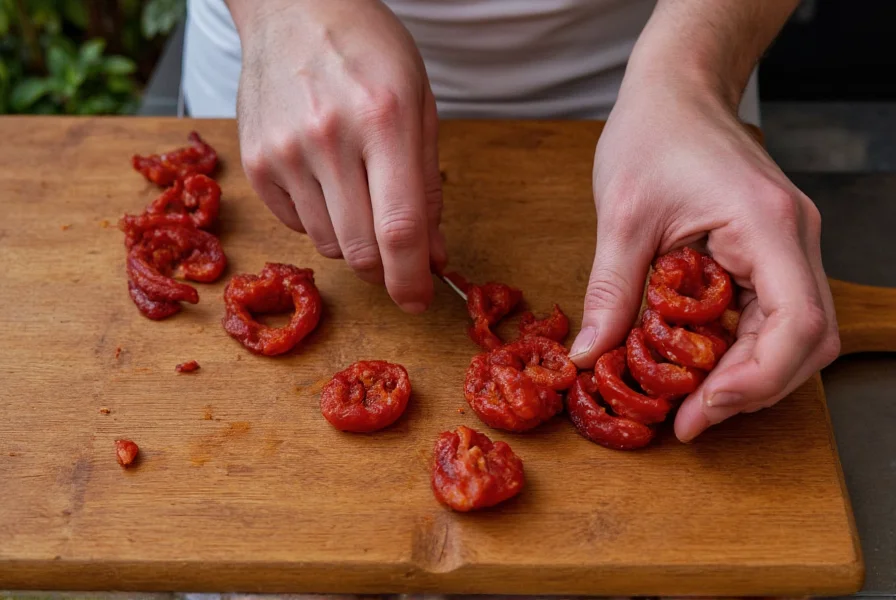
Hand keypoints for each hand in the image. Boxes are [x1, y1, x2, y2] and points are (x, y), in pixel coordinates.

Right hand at [232, 0, 444, 312]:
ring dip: (354, 239)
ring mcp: (283, 152)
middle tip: (398, 260)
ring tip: (359, 190)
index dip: (413, 277)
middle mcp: (327, 138)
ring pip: (329, 245)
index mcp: (383, 119)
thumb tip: (432, 255)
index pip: (400, 227)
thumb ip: (428, 185)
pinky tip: (325, 178)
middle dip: (387, 270)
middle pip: (361, 249)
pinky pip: (297, 226)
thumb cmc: (368, 51)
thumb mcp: (419, 104)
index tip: (420, 299)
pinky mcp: (255, 164)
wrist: (295, 8)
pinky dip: (321, 220)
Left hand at [569, 73, 840, 441]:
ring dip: (747, 376)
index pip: (797, 322)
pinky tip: (696, 364)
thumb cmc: (653, 135)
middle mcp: (793, 240)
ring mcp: (787, 248)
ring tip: (690, 401)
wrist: (677, 92)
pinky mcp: (770, 253)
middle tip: (689, 420)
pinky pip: (771, 317)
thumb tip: (588, 357)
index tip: (701, 410)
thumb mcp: (622, 217)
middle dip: (750, 390)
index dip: (756, 380)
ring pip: (795, 336)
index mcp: (766, 225)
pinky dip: (739, 350)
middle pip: (806, 342)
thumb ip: (611, 291)